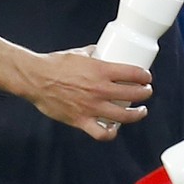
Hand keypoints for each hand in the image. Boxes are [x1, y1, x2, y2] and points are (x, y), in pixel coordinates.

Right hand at [23, 48, 152, 141]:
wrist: (36, 79)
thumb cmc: (54, 65)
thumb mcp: (78, 53)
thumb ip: (92, 52)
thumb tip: (100, 50)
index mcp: (101, 70)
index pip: (134, 74)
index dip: (145, 76)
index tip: (147, 78)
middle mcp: (100, 89)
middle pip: (134, 94)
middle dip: (145, 93)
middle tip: (146, 92)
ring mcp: (92, 107)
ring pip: (124, 116)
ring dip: (137, 114)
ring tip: (140, 111)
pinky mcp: (81, 120)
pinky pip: (101, 133)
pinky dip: (110, 133)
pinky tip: (114, 130)